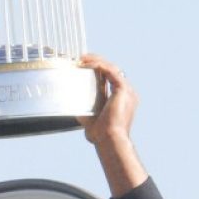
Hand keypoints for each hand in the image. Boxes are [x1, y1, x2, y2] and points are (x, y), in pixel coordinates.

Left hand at [77, 55, 146, 197]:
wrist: (109, 140)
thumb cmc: (100, 134)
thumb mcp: (89, 116)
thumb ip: (84, 107)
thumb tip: (71, 103)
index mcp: (121, 99)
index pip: (110, 78)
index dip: (98, 70)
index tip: (83, 66)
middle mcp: (127, 93)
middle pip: (112, 70)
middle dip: (96, 62)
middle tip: (81, 59)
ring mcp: (127, 91)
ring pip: (111, 68)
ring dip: (96, 61)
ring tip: (82, 58)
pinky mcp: (123, 89)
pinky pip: (111, 71)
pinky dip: (99, 65)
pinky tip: (87, 63)